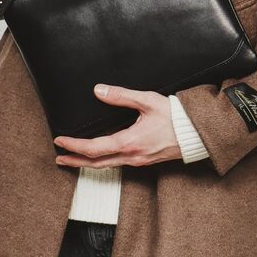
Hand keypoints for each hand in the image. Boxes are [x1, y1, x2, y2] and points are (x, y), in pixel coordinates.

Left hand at [53, 84, 181, 168]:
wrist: (197, 133)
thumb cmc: (175, 117)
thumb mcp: (147, 101)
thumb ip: (122, 95)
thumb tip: (99, 91)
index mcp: (129, 142)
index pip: (94, 148)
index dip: (74, 146)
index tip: (60, 141)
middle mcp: (132, 156)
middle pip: (96, 163)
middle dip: (75, 161)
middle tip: (59, 157)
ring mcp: (138, 161)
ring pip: (107, 166)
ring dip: (87, 163)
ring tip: (74, 159)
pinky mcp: (144, 160)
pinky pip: (118, 164)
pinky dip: (102, 162)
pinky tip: (100, 157)